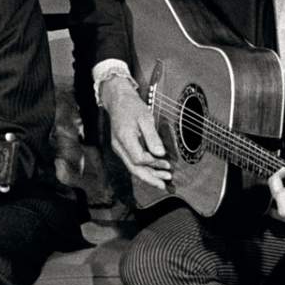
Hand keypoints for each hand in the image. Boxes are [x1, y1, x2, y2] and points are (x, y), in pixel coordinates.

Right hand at [101, 72, 170, 187]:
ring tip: (163, 181)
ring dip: (148, 176)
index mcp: (124, 138)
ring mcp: (119, 149)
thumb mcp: (145, 118)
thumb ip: (152, 137)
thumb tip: (160, 153)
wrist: (118, 100)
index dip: (154, 163)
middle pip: (134, 169)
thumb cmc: (132, 106)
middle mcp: (119, 147)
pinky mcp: (122, 148)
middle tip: (165, 185)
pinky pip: (133, 162)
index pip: (139, 159)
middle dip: (150, 178)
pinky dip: (144, 169)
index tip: (167, 162)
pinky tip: (154, 171)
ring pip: (133, 168)